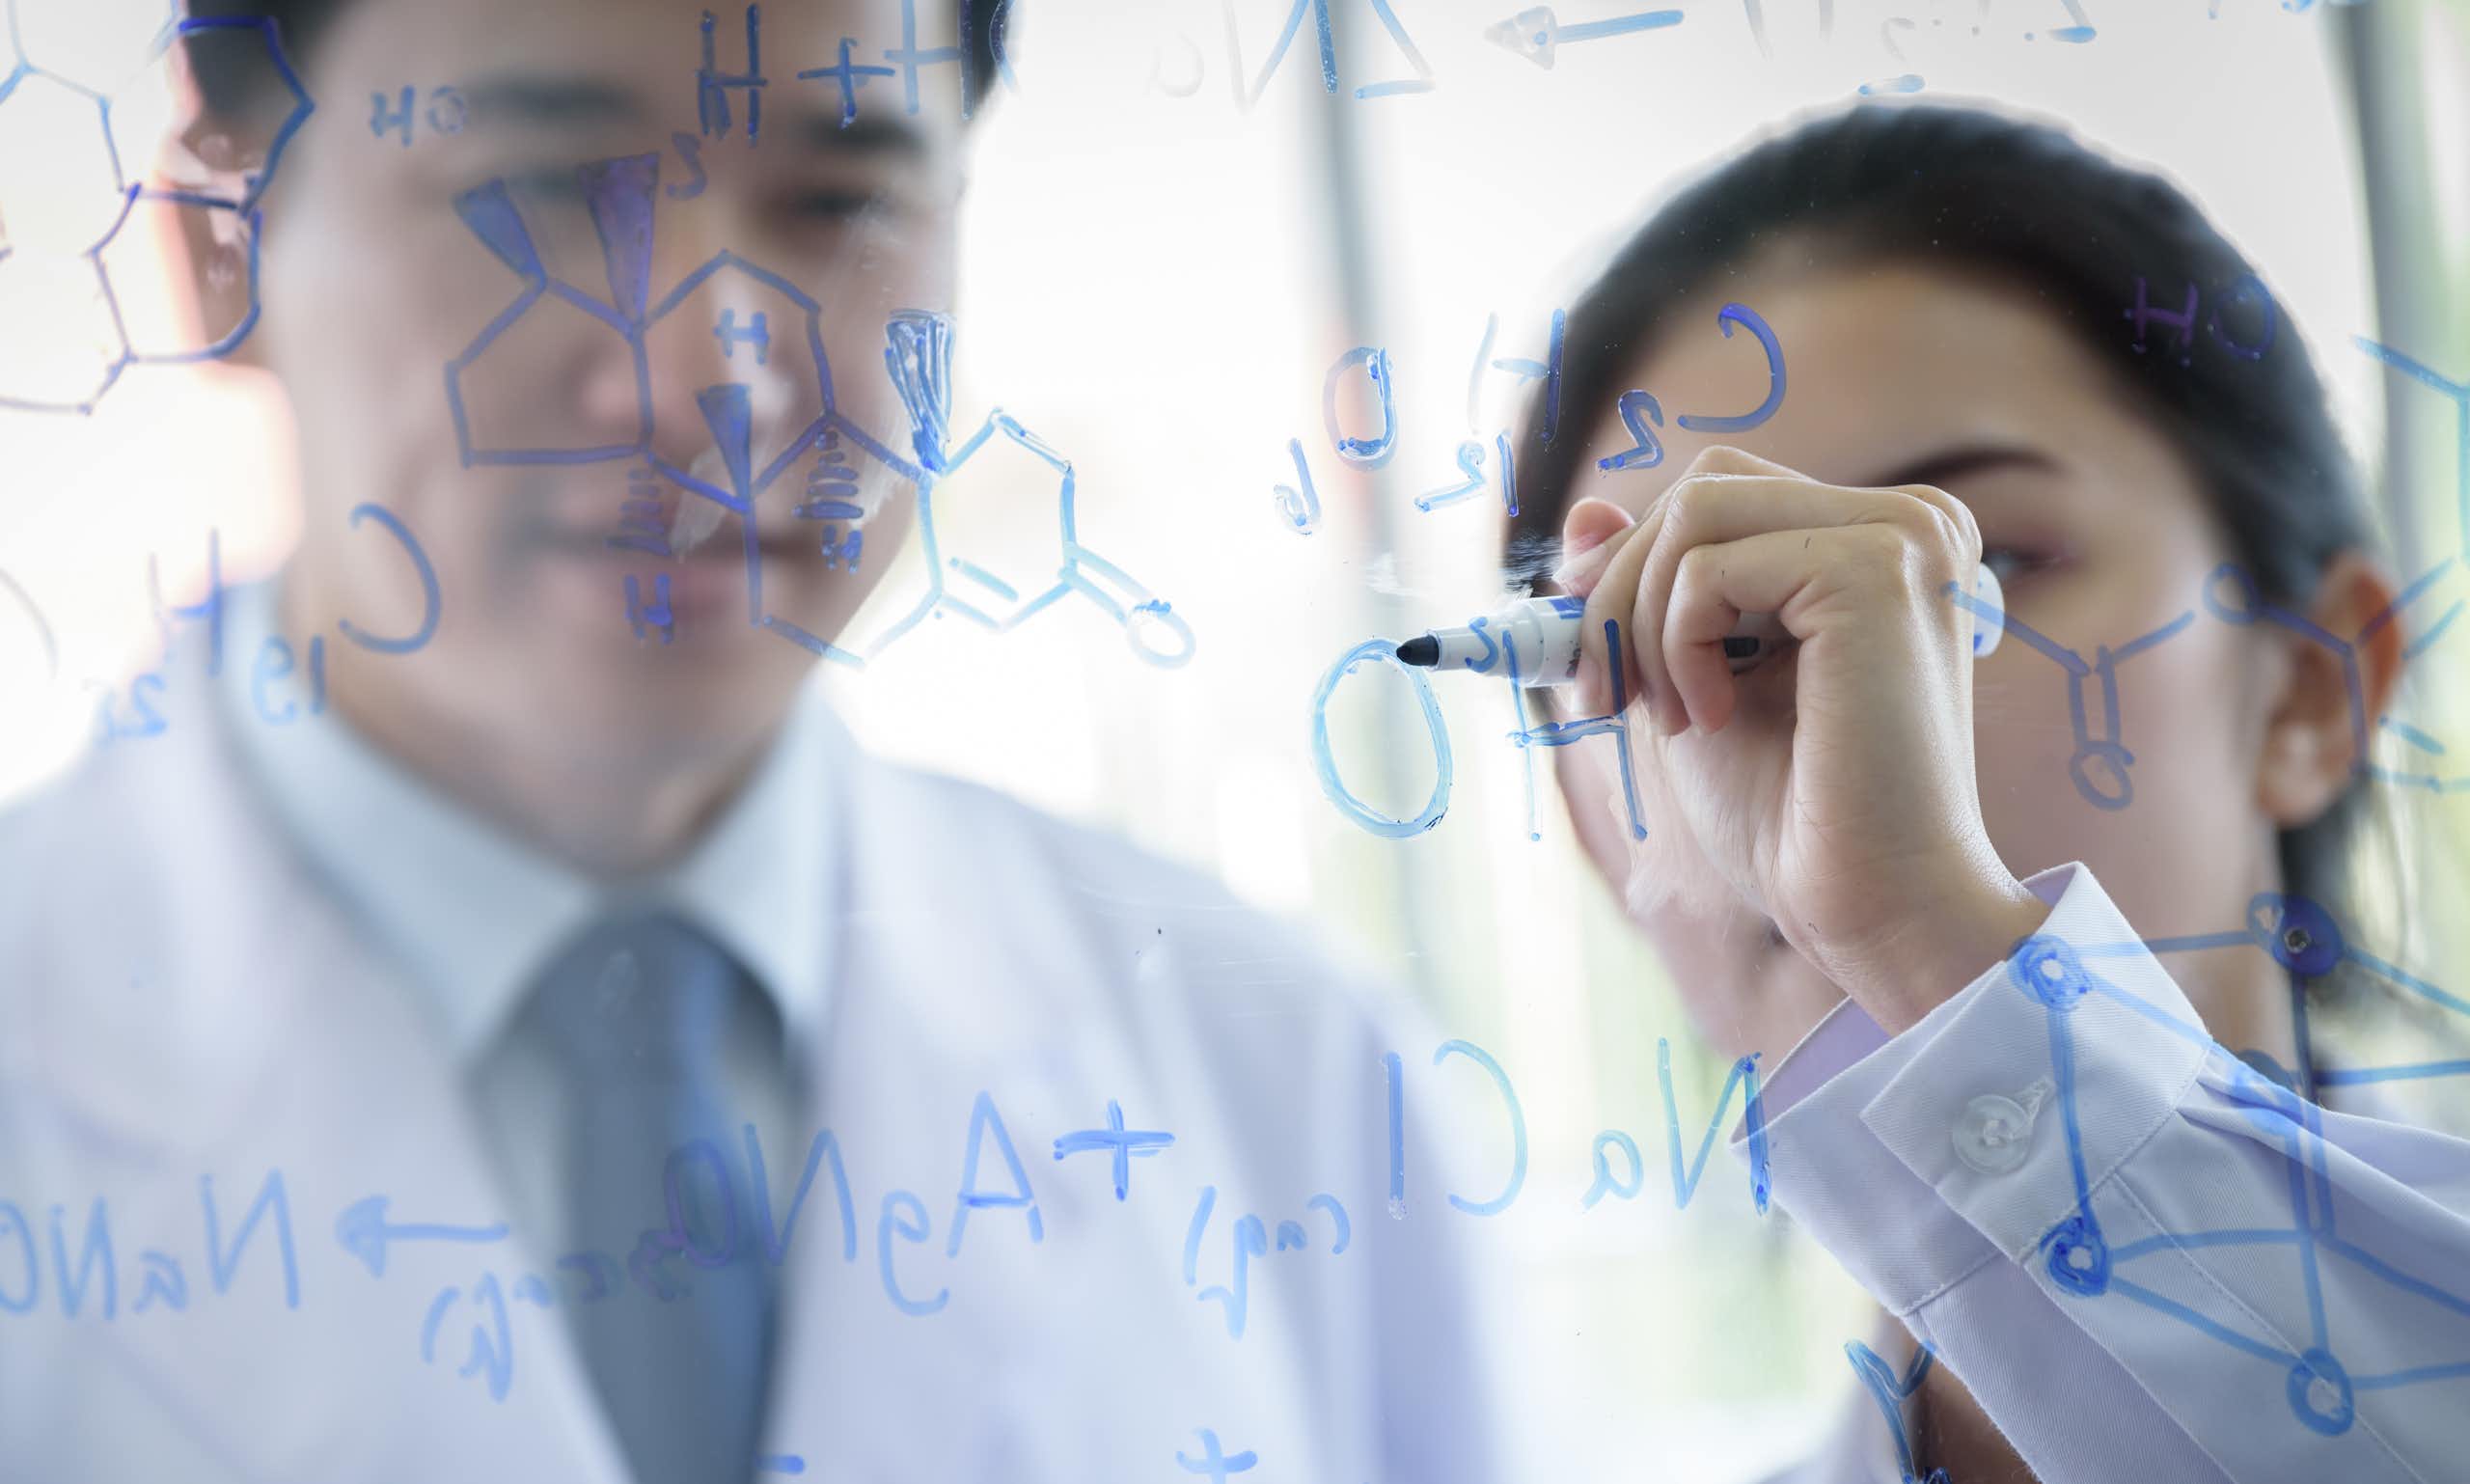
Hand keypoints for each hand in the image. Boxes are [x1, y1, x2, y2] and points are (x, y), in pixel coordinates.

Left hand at [1559, 446, 2048, 1031]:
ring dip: (1644, 622)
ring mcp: (1903, 535)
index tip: (1599, 656)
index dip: (1633, 565)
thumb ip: (1648, 588)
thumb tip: (1582, 512)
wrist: (1870, 905)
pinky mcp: (1877, 569)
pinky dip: (1676, 645)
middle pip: (1702, 488)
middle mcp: (1910, 519)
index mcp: (1881, 540)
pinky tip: (1715, 717)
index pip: (1719, 493)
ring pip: (1695, 511)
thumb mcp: (1689, 675)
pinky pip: (1708, 564)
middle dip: (1621, 592)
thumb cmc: (1792, 814)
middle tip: (1612, 697)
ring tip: (1674, 716)